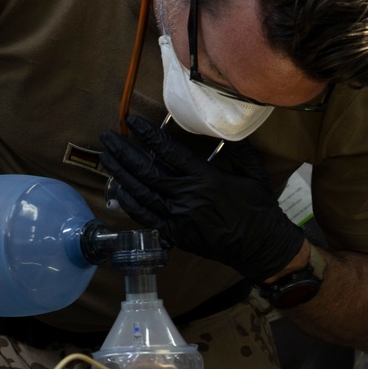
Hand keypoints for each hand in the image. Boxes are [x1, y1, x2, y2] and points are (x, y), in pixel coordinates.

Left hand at [101, 116, 305, 282]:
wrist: (260, 246)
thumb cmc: (259, 208)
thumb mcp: (254, 172)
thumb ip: (238, 148)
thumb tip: (226, 124)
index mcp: (205, 178)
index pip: (169, 151)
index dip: (148, 135)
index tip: (132, 122)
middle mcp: (187, 197)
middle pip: (147, 171)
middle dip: (124, 152)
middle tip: (108, 137)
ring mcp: (178, 218)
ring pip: (141, 193)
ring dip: (121, 175)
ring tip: (107, 158)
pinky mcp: (175, 235)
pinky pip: (146, 218)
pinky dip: (129, 204)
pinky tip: (118, 190)